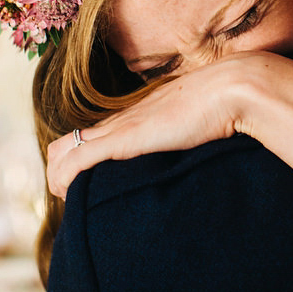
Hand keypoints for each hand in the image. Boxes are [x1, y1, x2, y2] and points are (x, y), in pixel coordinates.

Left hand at [45, 52, 272, 197]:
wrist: (233, 88)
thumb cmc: (225, 105)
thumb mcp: (197, 125)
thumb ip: (186, 137)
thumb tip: (197, 149)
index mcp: (137, 118)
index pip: (88, 137)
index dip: (78, 163)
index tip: (87, 188)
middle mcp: (121, 121)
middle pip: (65, 143)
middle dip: (60, 173)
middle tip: (75, 200)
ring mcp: (120, 129)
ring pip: (63, 151)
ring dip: (58, 180)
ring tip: (71, 203)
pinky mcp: (124, 139)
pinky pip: (78, 159)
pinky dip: (65, 179)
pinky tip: (68, 195)